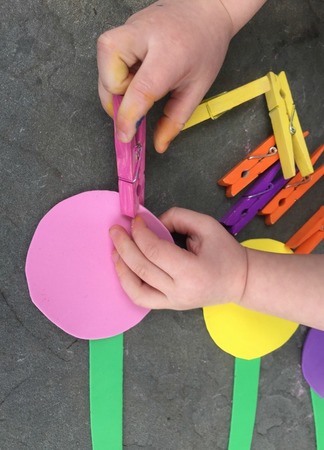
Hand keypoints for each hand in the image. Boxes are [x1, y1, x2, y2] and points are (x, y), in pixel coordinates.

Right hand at [97, 0, 232, 151]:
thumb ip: (175, 120)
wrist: (204, 8)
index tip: (125, 135)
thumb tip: (158, 144)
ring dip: (114, 85)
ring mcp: (129, 27)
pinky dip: (115, 73)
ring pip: (102, 64)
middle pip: (109, 74)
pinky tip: (134, 74)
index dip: (128, 117)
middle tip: (137, 105)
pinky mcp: (122, 28)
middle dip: (117, 98)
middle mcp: (143, 35)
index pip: (140, 90)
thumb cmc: (205, 46)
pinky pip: (107, 58)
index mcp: (170, 53)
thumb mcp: (197, 88)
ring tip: (137, 86)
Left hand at [109, 207, 247, 309]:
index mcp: (193, 271)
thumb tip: (150, 223)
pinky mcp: (169, 306)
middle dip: (124, 246)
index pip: (156, 251)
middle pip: (142, 268)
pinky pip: (141, 298)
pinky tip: (123, 267)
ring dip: (120, 268)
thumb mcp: (207, 225)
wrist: (240, 281)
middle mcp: (180, 291)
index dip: (141, 233)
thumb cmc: (226, 252)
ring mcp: (173, 303)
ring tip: (114, 250)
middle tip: (115, 230)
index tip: (135, 219)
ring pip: (136, 290)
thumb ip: (178, 217)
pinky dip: (128, 283)